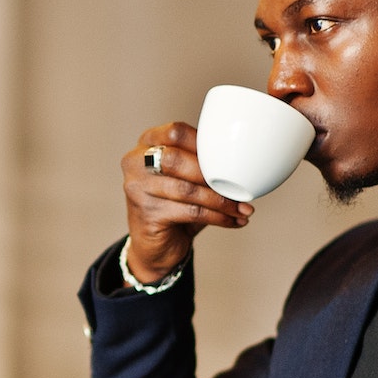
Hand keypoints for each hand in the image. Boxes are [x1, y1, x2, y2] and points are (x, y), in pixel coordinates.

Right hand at [120, 123, 251, 282]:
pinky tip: (232, 220)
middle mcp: (135, 163)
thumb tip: (241, 162)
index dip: (204, 144)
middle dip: (212, 174)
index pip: (175, 132)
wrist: (156, 245)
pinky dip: (217, 217)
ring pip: (186, 189)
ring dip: (221, 200)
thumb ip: (202, 163)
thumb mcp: (186, 177)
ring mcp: (137, 190)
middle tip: (237, 187)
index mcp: (146, 144)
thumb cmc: (175, 205)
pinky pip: (190, 212)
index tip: (228, 159)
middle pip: (176, 158)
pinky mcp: (147, 214)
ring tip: (242, 208)